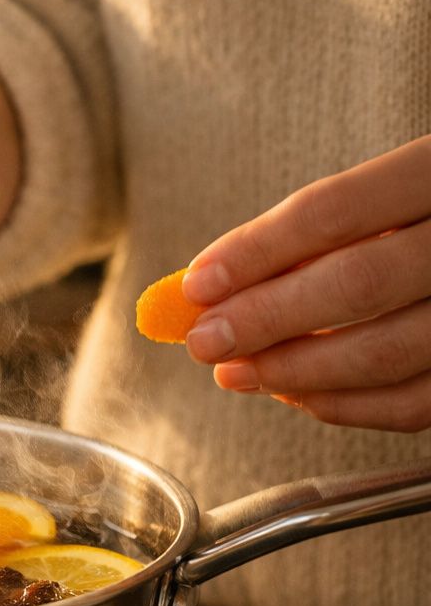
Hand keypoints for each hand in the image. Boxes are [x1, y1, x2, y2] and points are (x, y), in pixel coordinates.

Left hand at [183, 135, 430, 431]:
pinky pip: (415, 403)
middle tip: (205, 342)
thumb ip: (311, 236)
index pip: (335, 210)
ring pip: (387, 353)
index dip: (256, 251)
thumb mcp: (384, 200)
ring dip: (294, 372)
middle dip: (267, 319)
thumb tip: (208, 291)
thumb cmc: (419, 221)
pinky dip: (344, 405)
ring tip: (235, 372)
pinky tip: (293, 394)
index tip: (196, 285)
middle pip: (359, 283)